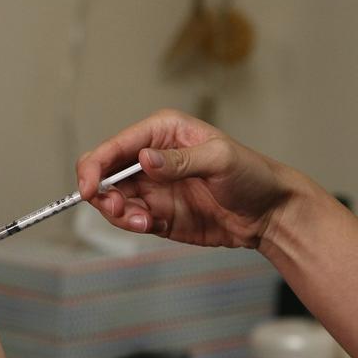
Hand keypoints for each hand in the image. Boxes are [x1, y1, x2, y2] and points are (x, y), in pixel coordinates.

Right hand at [76, 109, 291, 249]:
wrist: (268, 213)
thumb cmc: (251, 175)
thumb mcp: (220, 160)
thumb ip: (180, 161)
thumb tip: (145, 159)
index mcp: (161, 132)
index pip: (115, 146)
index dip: (95, 165)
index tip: (89, 188)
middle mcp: (150, 158)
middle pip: (104, 173)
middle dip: (102, 192)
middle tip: (119, 209)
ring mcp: (153, 187)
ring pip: (112, 199)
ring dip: (118, 213)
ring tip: (143, 222)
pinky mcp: (157, 213)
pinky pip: (130, 218)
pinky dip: (132, 224)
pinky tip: (150, 225)